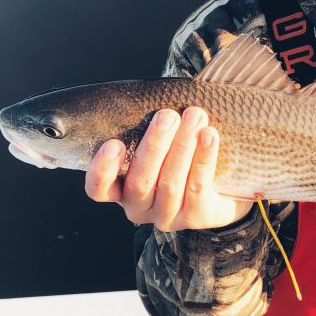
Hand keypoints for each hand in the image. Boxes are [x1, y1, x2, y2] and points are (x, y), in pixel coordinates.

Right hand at [85, 106, 254, 230]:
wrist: (216, 187)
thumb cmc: (175, 155)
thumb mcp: (156, 145)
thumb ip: (144, 128)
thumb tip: (151, 97)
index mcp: (119, 191)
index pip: (99, 189)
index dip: (103, 169)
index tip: (114, 143)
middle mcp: (138, 208)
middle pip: (141, 181)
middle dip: (154, 146)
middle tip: (167, 116)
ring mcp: (166, 216)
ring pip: (170, 183)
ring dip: (182, 146)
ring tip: (194, 116)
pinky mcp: (195, 218)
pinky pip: (198, 186)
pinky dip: (204, 157)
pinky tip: (209, 135)